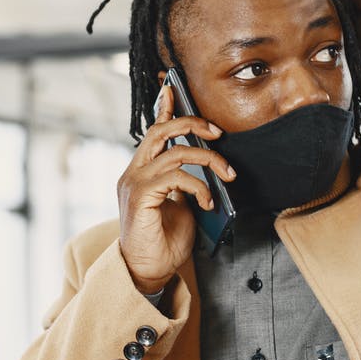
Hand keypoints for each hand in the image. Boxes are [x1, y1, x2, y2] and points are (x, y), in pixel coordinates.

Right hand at [117, 83, 235, 294]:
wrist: (149, 272)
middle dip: (192, 124)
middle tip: (218, 133)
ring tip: (227, 175)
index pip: (152, 131)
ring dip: (209, 160)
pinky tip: (208, 202)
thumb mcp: (181, 205)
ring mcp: (134, 183)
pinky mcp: (140, 196)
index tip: (172, 88)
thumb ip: (185, 183)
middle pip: (160, 131)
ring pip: (174, 152)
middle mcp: (133, 172)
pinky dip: (199, 186)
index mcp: (142, 171)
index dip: (164, 108)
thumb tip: (208, 169)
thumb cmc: (164, 242)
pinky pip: (176, 177)